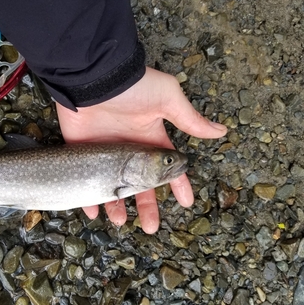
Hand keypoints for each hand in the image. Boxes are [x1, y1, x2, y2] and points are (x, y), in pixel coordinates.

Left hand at [57, 67, 226, 233]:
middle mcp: (129, 151)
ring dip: (117, 207)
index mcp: (151, 140)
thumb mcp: (167, 98)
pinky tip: (92, 212)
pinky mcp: (82, 153)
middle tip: (151, 228)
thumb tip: (222, 132)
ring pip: (112, 188)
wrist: (93, 76)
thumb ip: (190, 119)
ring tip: (120, 221)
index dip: (178, 185)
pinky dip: (87, 197)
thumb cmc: (133, 86)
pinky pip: (85, 180)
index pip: (167, 169)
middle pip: (140, 186)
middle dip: (148, 207)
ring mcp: (105, 154)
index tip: (187, 203)